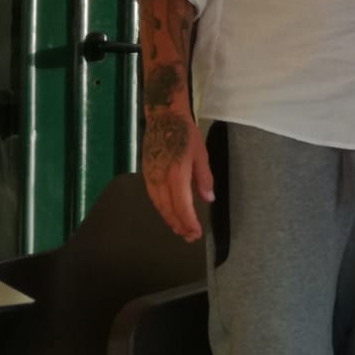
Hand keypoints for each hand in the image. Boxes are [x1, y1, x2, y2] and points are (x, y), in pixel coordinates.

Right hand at [141, 110, 213, 240]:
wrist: (163, 118)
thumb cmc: (185, 134)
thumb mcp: (201, 155)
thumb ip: (204, 179)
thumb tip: (208, 199)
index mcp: (176, 174)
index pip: (181, 206)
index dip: (189, 222)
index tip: (196, 233)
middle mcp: (160, 179)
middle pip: (168, 209)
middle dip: (179, 225)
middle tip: (189, 237)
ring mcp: (150, 177)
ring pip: (159, 205)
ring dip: (169, 220)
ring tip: (180, 230)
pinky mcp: (146, 174)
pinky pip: (153, 197)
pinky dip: (161, 209)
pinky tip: (168, 213)